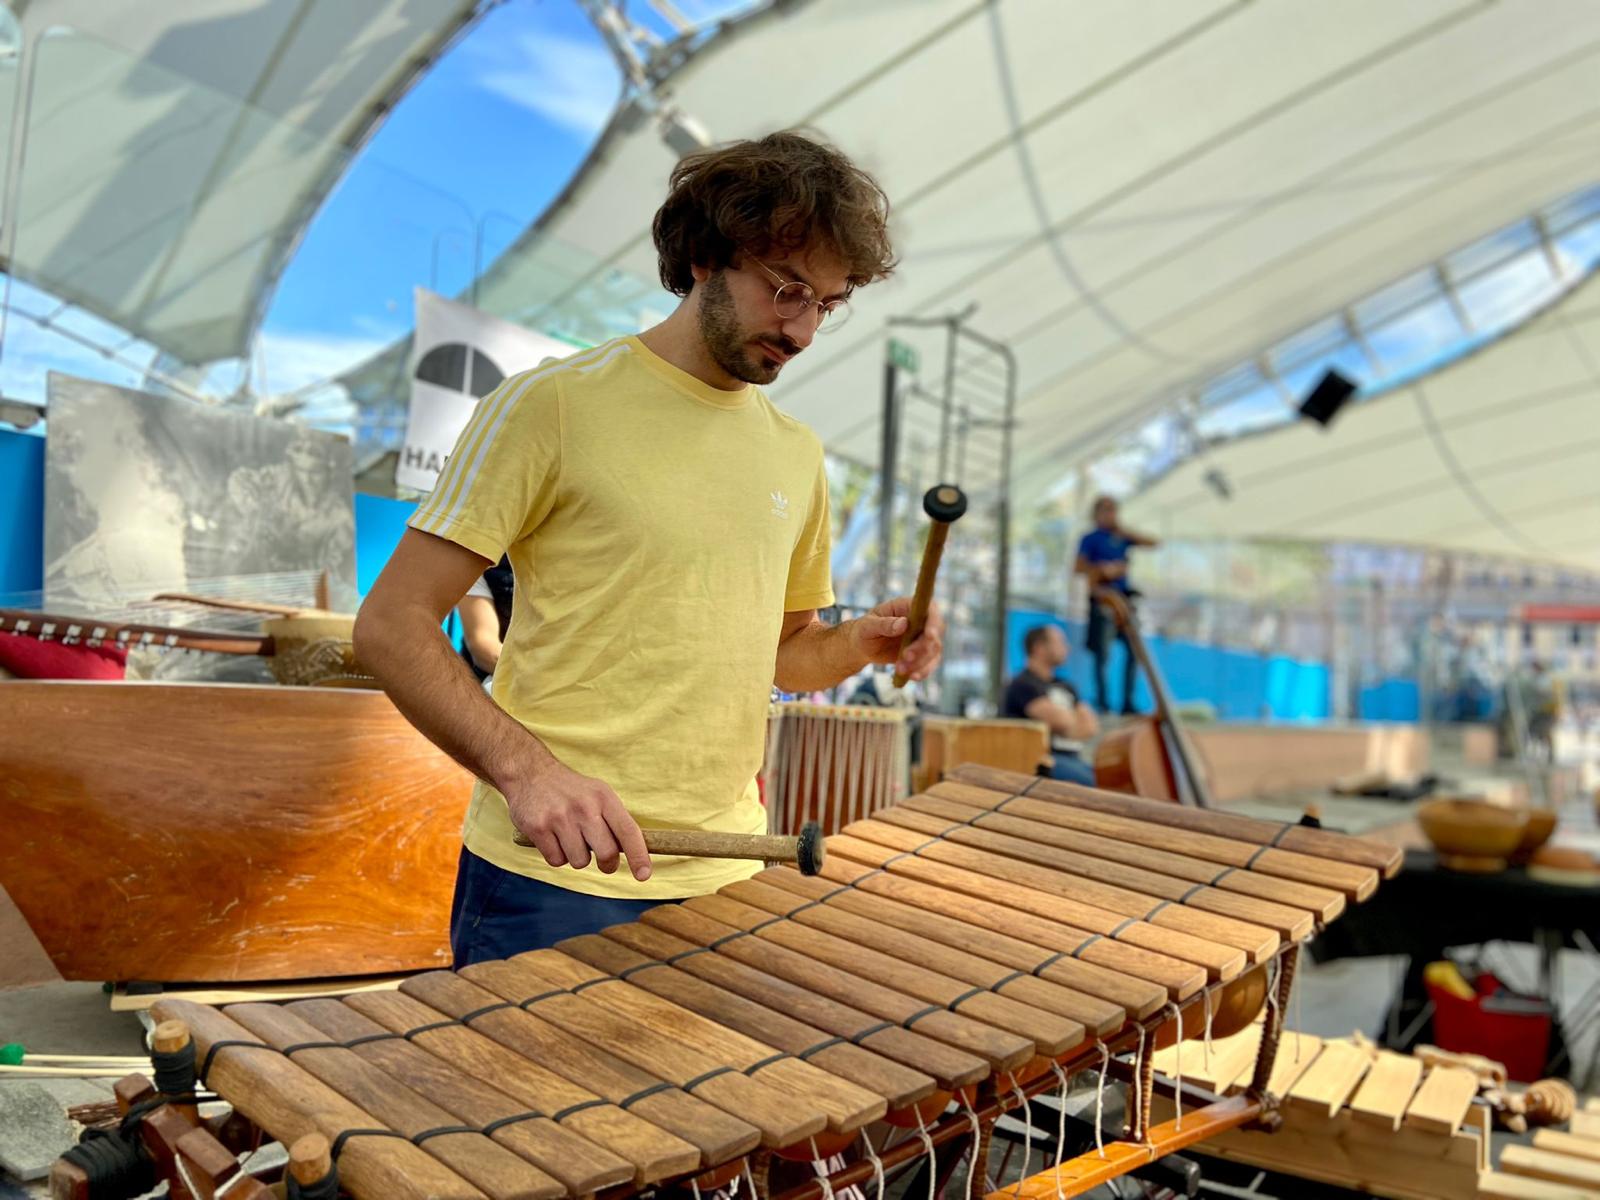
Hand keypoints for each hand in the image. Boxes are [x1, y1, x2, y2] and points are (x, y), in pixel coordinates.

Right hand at [504, 760, 650, 880]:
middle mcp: (584, 807)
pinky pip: (556, 861)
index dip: (639, 856)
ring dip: (577, 857)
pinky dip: (556, 855)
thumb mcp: (598, 794)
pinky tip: (552, 837)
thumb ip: (615, 821)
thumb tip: (634, 854)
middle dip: (607, 864)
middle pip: (607, 853)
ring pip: (580, 862)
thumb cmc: (571, 791)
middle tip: (603, 861)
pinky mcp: (538, 828)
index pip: (628, 831)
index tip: (644, 875)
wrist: (529, 773)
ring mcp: (560, 818)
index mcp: (604, 797)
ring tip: (570, 837)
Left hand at [850, 597, 944, 681]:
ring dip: (920, 663)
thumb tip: (903, 624)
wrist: (862, 647)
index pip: (930, 610)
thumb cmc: (863, 630)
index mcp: (909, 607)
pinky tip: (912, 677)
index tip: (929, 636)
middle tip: (906, 657)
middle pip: (934, 634)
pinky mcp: (922, 654)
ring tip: (900, 669)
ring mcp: (923, 639)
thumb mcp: (868, 625)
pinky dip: (923, 672)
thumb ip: (884, 624)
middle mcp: (921, 621)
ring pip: (933, 652)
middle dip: (922, 648)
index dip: (933, 623)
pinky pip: (929, 664)